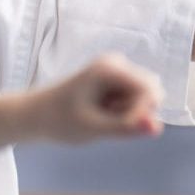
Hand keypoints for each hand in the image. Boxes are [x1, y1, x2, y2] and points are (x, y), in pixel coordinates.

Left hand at [33, 53, 165, 142]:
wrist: (37, 114)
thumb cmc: (60, 121)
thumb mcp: (93, 129)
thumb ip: (125, 128)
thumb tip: (157, 128)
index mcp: (110, 69)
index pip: (149, 90)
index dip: (143, 114)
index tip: (123, 131)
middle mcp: (117, 63)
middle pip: (151, 90)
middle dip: (137, 112)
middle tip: (107, 122)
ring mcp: (117, 69)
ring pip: (144, 96)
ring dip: (129, 112)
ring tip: (102, 117)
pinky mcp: (115, 79)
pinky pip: (133, 98)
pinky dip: (122, 111)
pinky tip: (102, 114)